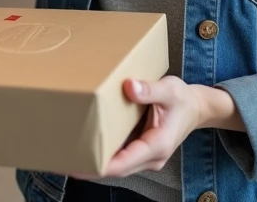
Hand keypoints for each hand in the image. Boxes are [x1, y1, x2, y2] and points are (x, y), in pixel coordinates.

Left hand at [78, 77, 236, 178]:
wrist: (196, 108)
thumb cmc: (183, 99)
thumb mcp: (170, 89)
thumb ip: (150, 90)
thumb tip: (129, 87)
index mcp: (157, 145)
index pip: (122, 164)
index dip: (97, 167)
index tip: (76, 165)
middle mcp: (151, 157)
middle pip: (114, 169)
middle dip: (88, 166)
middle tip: (60, 159)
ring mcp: (145, 157)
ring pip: (115, 166)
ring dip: (93, 162)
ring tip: (66, 152)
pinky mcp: (140, 151)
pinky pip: (118, 157)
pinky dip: (102, 153)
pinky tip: (85, 144)